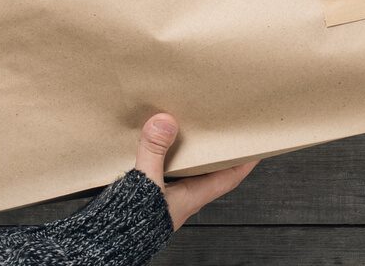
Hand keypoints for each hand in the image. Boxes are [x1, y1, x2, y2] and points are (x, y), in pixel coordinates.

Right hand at [134, 113, 256, 228]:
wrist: (106, 243)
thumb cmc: (131, 223)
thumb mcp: (146, 182)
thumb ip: (154, 151)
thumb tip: (165, 122)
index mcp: (192, 196)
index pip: (230, 177)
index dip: (246, 161)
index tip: (258, 145)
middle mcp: (183, 197)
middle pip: (211, 171)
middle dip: (219, 150)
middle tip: (225, 128)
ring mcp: (167, 197)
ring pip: (188, 171)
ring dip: (192, 152)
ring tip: (193, 128)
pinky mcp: (149, 196)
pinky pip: (164, 172)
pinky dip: (165, 156)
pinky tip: (157, 143)